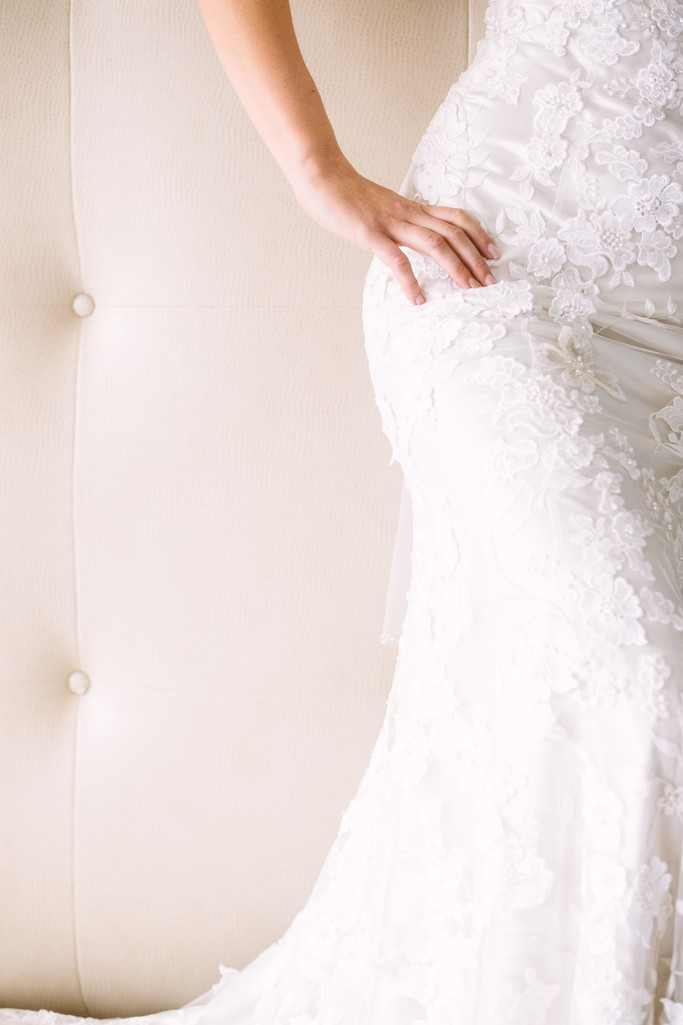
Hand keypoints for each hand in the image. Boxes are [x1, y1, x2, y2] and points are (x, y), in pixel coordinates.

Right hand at [293, 157, 500, 305]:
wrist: (322, 176)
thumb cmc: (347, 195)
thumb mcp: (382, 208)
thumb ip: (398, 222)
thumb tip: (408, 239)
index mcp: (412, 208)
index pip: (456, 218)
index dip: (479, 235)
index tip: (494, 254)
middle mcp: (408, 214)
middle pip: (453, 234)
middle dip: (476, 258)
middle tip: (491, 281)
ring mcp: (391, 224)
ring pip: (435, 244)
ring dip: (456, 267)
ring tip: (469, 289)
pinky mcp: (371, 235)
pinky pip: (396, 260)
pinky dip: (410, 280)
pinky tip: (417, 299)